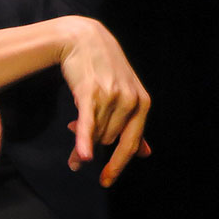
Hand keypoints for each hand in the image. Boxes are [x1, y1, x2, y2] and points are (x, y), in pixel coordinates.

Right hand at [54, 16, 151, 186]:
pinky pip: (88, 125)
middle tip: (76, 157)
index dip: (118, 165)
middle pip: (108, 140)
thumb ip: (135, 124)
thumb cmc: (104, 67)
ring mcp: (111, 97)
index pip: (130, 143)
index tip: (106, 180)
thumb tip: (145, 153)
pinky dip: (84, 143)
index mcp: (142, 103)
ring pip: (96, 133)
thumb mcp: (127, 92)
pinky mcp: (91, 93)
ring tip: (72, 129)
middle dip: (92, 149)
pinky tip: (81, 158)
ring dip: (81, 140)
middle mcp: (130, 101)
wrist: (82, 39)